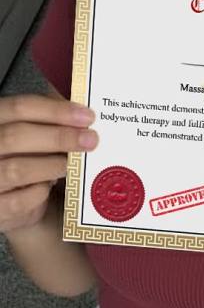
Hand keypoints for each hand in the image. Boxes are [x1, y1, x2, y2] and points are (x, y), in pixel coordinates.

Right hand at [0, 95, 97, 233]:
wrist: (9, 197)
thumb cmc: (25, 155)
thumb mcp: (33, 132)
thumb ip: (50, 118)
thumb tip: (82, 112)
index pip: (19, 107)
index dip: (56, 111)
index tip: (87, 116)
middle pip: (16, 136)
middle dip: (58, 137)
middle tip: (91, 140)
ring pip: (17, 169)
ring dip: (53, 165)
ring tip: (75, 164)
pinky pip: (19, 200)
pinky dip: (40, 193)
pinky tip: (52, 186)